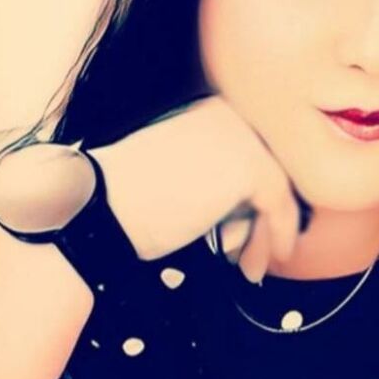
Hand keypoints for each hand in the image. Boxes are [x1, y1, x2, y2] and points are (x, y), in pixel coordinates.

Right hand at [89, 95, 308, 281]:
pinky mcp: (249, 165)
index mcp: (211, 112)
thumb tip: (260, 212)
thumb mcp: (182, 177)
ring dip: (264, 235)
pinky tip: (256, 264)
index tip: (257, 230)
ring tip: (248, 266)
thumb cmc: (130, 200)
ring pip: (277, 192)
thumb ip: (220, 182)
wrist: (99, 206)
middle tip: (256, 257)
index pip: (254, 156)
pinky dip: (274, 238)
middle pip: (269, 173)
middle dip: (264, 220)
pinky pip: (279, 207)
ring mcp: (242, 137)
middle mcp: (231, 114)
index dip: (258, 200)